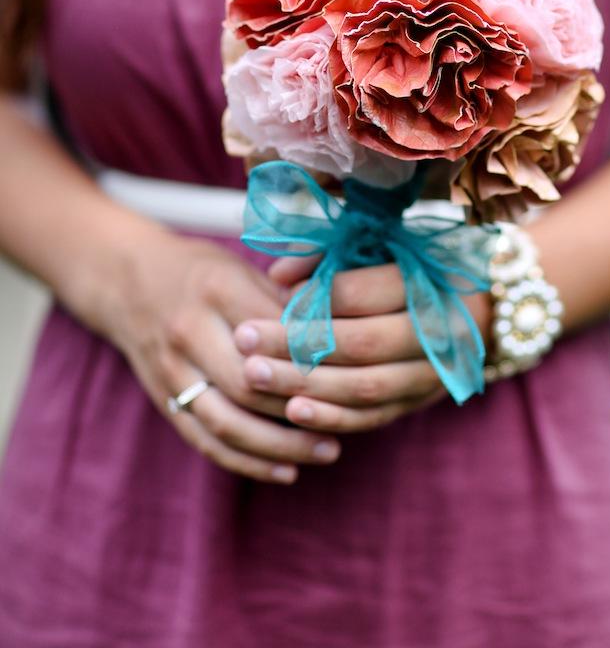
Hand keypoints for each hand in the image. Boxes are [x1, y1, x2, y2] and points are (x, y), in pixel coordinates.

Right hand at [106, 231, 341, 482]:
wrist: (126, 280)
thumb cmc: (201, 270)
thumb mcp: (241, 266)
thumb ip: (283, 296)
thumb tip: (337, 328)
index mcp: (217, 288)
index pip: (274, 332)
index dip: (314, 353)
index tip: (356, 369)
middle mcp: (190, 330)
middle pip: (250, 382)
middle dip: (302, 406)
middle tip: (350, 418)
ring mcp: (172, 370)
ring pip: (228, 421)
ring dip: (281, 445)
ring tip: (328, 451)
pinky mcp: (164, 400)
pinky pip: (206, 440)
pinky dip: (247, 462)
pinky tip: (286, 471)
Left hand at [232, 259, 492, 432]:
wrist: (489, 307)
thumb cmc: (422, 265)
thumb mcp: (387, 245)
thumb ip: (331, 255)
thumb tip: (277, 277)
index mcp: (430, 283)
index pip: (367, 294)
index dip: (317, 298)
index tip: (273, 296)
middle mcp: (437, 332)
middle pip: (360, 344)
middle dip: (296, 344)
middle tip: (243, 338)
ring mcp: (432, 374)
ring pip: (364, 387)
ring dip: (304, 385)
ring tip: (252, 375)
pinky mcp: (420, 401)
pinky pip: (374, 417)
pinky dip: (332, 418)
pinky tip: (291, 412)